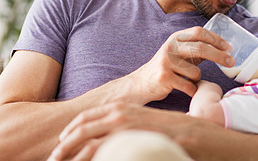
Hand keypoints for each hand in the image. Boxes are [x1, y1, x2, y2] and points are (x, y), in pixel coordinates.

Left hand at [48, 103, 170, 160]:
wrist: (199, 135)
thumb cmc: (175, 131)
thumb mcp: (147, 123)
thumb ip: (129, 124)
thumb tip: (112, 135)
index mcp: (124, 108)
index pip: (87, 117)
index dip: (70, 131)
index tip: (61, 144)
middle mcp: (122, 114)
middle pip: (82, 128)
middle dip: (63, 146)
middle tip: (53, 159)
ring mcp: (127, 127)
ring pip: (88, 141)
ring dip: (70, 155)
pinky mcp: (133, 140)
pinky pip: (103, 150)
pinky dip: (90, 158)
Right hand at [130, 26, 233, 101]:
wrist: (143, 83)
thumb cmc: (169, 67)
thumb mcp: (181, 53)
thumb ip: (198, 48)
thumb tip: (225, 48)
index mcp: (176, 38)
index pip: (199, 32)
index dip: (215, 39)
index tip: (228, 47)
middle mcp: (170, 47)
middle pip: (200, 48)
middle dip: (219, 56)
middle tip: (231, 62)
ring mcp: (166, 62)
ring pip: (195, 72)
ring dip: (197, 79)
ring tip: (189, 81)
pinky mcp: (164, 77)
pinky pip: (189, 86)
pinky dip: (193, 90)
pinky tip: (188, 90)